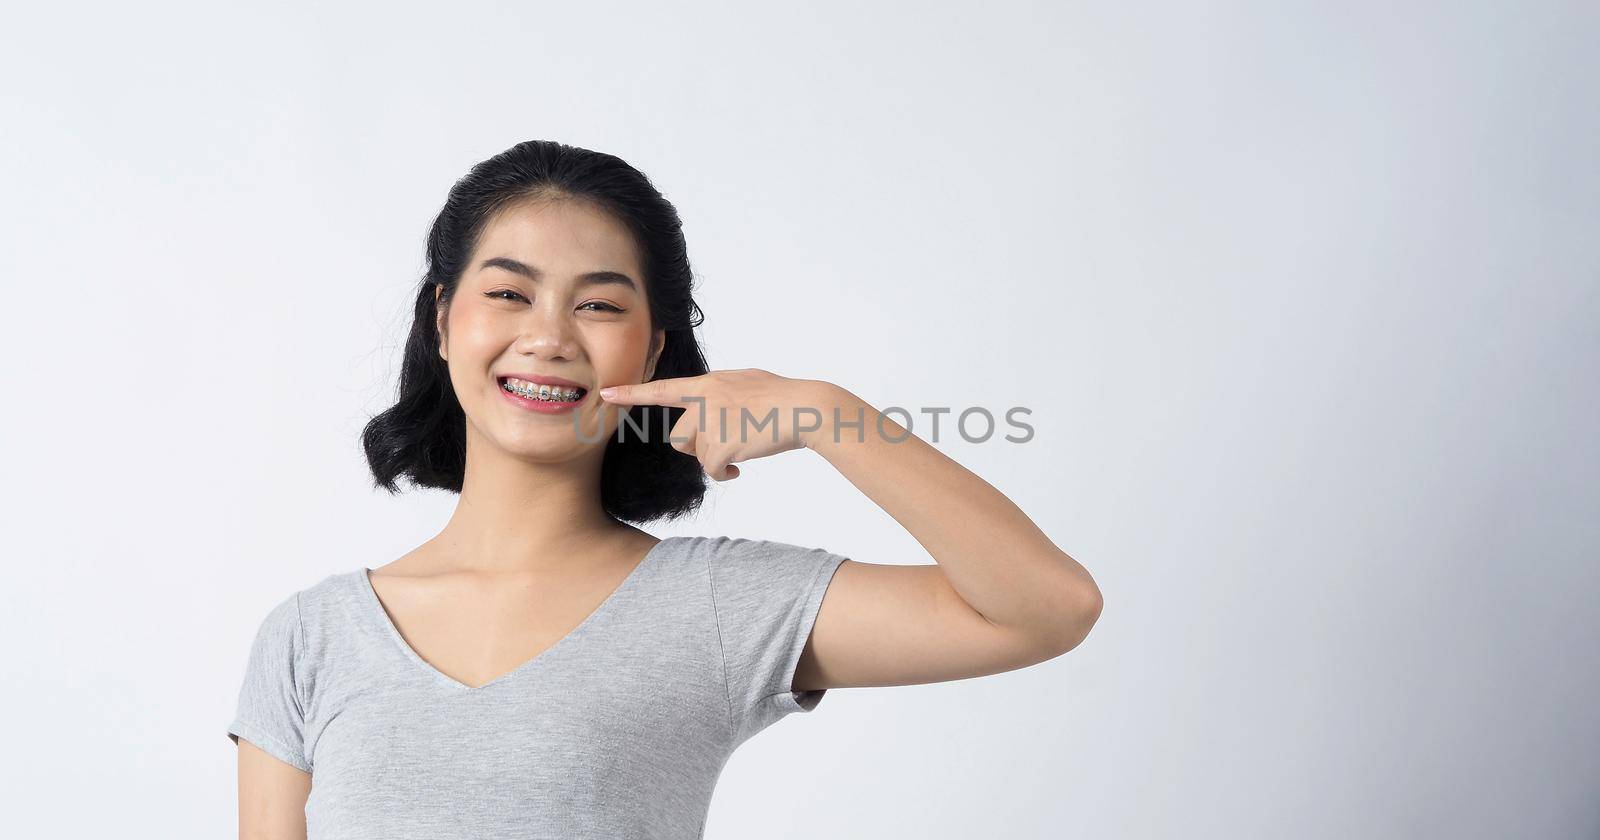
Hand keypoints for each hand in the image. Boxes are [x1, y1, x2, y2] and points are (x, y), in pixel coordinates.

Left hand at [597, 369, 837, 480]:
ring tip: (739, 450)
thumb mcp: (745, 382)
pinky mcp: (722, 445)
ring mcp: (712, 422)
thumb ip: (720, 392)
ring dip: (714, 459)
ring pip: (695, 455)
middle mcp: (704, 401)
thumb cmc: (781, 397)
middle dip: (699, 447)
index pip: (662, 389)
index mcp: (708, 383)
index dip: (632, 393)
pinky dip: (725, 474)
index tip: (607, 394)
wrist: (804, 409)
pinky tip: (741, 469)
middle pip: (679, 437)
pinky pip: (712, 470)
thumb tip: (712, 404)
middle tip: (728, 441)